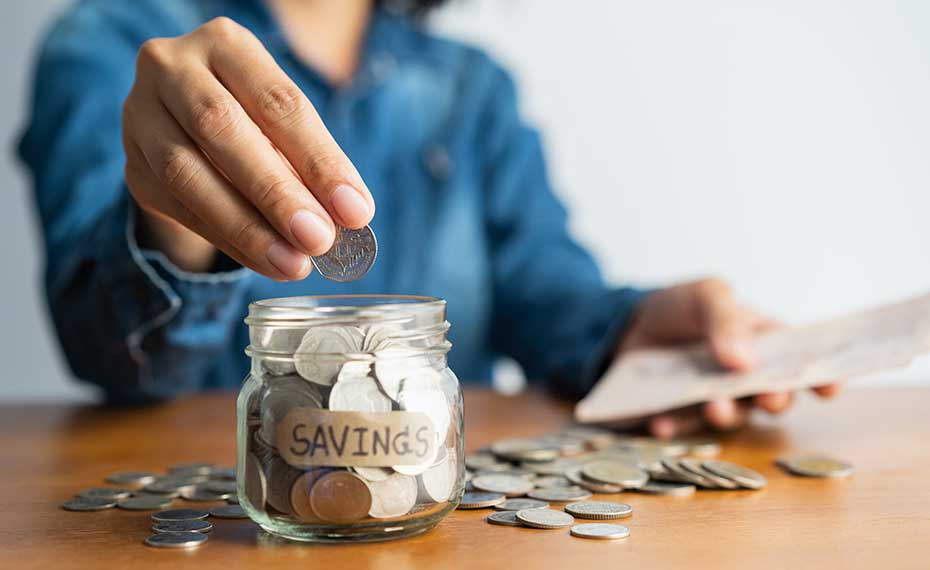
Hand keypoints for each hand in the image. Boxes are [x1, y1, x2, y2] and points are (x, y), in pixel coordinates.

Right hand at [122, 17, 373, 278]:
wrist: (187, 126)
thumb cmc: (255, 119)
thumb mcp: (286, 125)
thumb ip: (312, 162)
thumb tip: (350, 214)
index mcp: (226, 44)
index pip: (278, 103)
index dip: (319, 160)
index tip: (355, 210)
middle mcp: (172, 68)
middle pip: (223, 129)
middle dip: (276, 193)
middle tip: (319, 239)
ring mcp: (141, 115)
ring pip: (188, 173)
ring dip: (247, 227)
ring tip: (293, 263)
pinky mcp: (133, 165)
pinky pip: (179, 208)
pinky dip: (228, 240)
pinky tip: (265, 261)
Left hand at [618, 278, 841, 437]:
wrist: (623, 326)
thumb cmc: (676, 307)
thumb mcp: (703, 297)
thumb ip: (725, 319)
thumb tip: (745, 362)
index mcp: (761, 341)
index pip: (799, 359)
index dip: (820, 376)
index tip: (830, 389)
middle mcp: (744, 377)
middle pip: (773, 396)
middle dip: (775, 399)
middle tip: (768, 397)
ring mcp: (714, 399)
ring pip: (734, 417)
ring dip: (727, 415)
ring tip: (713, 407)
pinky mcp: (681, 415)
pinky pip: (683, 428)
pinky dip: (675, 426)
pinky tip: (660, 422)